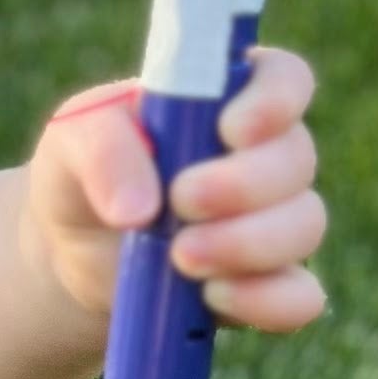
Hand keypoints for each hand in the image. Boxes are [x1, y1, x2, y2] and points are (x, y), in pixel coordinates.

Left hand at [23, 47, 326, 336]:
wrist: (72, 256)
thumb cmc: (84, 175)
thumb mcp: (71, 142)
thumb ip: (100, 149)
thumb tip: (139, 209)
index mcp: (228, 99)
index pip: (284, 78)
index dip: (274, 100)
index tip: (231, 130)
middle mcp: (265, 155)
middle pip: (298, 158)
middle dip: (243, 184)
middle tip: (181, 202)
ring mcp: (275, 222)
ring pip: (306, 225)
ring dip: (247, 243)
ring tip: (180, 257)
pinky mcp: (268, 285)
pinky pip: (300, 297)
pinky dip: (265, 300)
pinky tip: (212, 297)